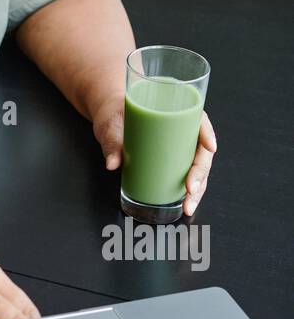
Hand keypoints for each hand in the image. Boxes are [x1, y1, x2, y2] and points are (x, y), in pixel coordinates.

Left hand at [93, 93, 217, 216]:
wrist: (110, 120)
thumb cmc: (116, 115)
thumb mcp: (111, 126)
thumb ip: (112, 142)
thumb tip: (113, 163)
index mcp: (175, 113)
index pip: (199, 120)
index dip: (208, 133)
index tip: (209, 147)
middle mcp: (182, 131)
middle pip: (201, 151)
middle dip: (200, 172)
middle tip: (190, 189)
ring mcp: (179, 149)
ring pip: (197, 168)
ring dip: (197, 189)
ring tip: (188, 205)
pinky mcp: (172, 163)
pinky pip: (186, 176)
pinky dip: (189, 192)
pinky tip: (185, 205)